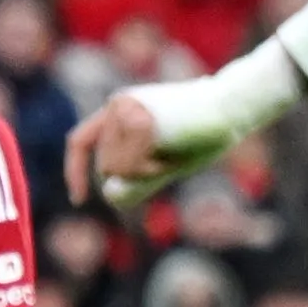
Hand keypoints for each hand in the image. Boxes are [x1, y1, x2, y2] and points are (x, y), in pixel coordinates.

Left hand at [69, 53, 295, 209]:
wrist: (232, 108)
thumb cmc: (204, 134)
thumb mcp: (165, 163)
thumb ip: (137, 180)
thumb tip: (110, 195)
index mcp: (120, 109)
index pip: (81, 141)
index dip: (75, 171)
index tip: (78, 200)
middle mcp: (117, 105)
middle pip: (106, 167)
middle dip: (138, 175)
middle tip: (172, 153)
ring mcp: (125, 111)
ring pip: (115, 170)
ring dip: (147, 172)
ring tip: (175, 147)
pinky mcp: (137, 122)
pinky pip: (130, 168)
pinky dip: (152, 170)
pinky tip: (174, 150)